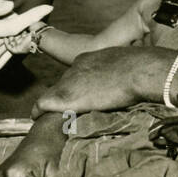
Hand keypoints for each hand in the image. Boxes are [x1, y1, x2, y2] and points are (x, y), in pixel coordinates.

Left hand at [33, 46, 160, 116]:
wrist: (138, 70)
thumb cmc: (141, 69)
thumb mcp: (126, 66)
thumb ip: (118, 74)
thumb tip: (126, 83)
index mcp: (89, 58)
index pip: (77, 74)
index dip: (77, 87)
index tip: (81, 97)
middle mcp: (75, 67)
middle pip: (64, 84)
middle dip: (65, 96)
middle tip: (67, 112)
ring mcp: (69, 81)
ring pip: (54, 94)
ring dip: (53, 106)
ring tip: (50, 118)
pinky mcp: (65, 96)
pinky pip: (43, 103)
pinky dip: (38, 111)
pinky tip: (36, 117)